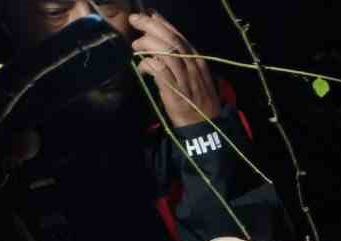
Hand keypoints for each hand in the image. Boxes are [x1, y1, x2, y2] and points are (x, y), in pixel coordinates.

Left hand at [130, 10, 219, 128]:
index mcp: (198, 61)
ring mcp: (184, 79)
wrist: (205, 127)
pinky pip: (161, 72)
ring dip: (148, 44)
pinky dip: (149, 64)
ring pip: (166, 52)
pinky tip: (143, 65)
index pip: (179, 36)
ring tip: (136, 45)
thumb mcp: (195, 77)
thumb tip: (163, 42)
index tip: (149, 14)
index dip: (163, 24)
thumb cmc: (198, 102)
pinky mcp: (175, 92)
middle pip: (171, 40)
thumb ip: (182, 61)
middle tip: (135, 20)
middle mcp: (192, 67)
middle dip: (151, 26)